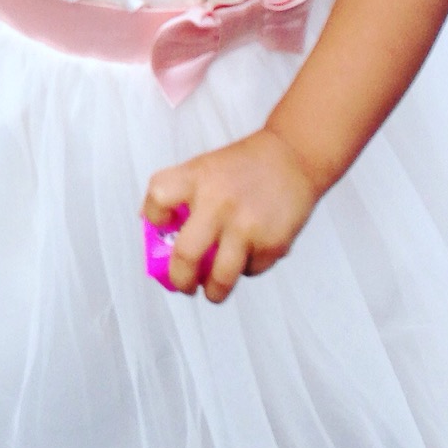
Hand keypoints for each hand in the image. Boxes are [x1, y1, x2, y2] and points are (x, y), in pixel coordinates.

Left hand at [141, 128, 318, 302]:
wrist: (294, 157)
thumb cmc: (244, 165)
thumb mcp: (205, 168)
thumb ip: (180, 194)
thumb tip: (153, 227)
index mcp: (197, 178)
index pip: (159, 198)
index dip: (154, 217)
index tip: (161, 227)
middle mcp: (219, 202)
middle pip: (185, 255)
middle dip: (180, 279)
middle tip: (182, 284)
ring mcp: (246, 225)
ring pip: (220, 279)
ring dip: (213, 291)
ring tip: (212, 290)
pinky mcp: (272, 243)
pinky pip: (250, 270)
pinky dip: (247, 268)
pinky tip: (250, 251)